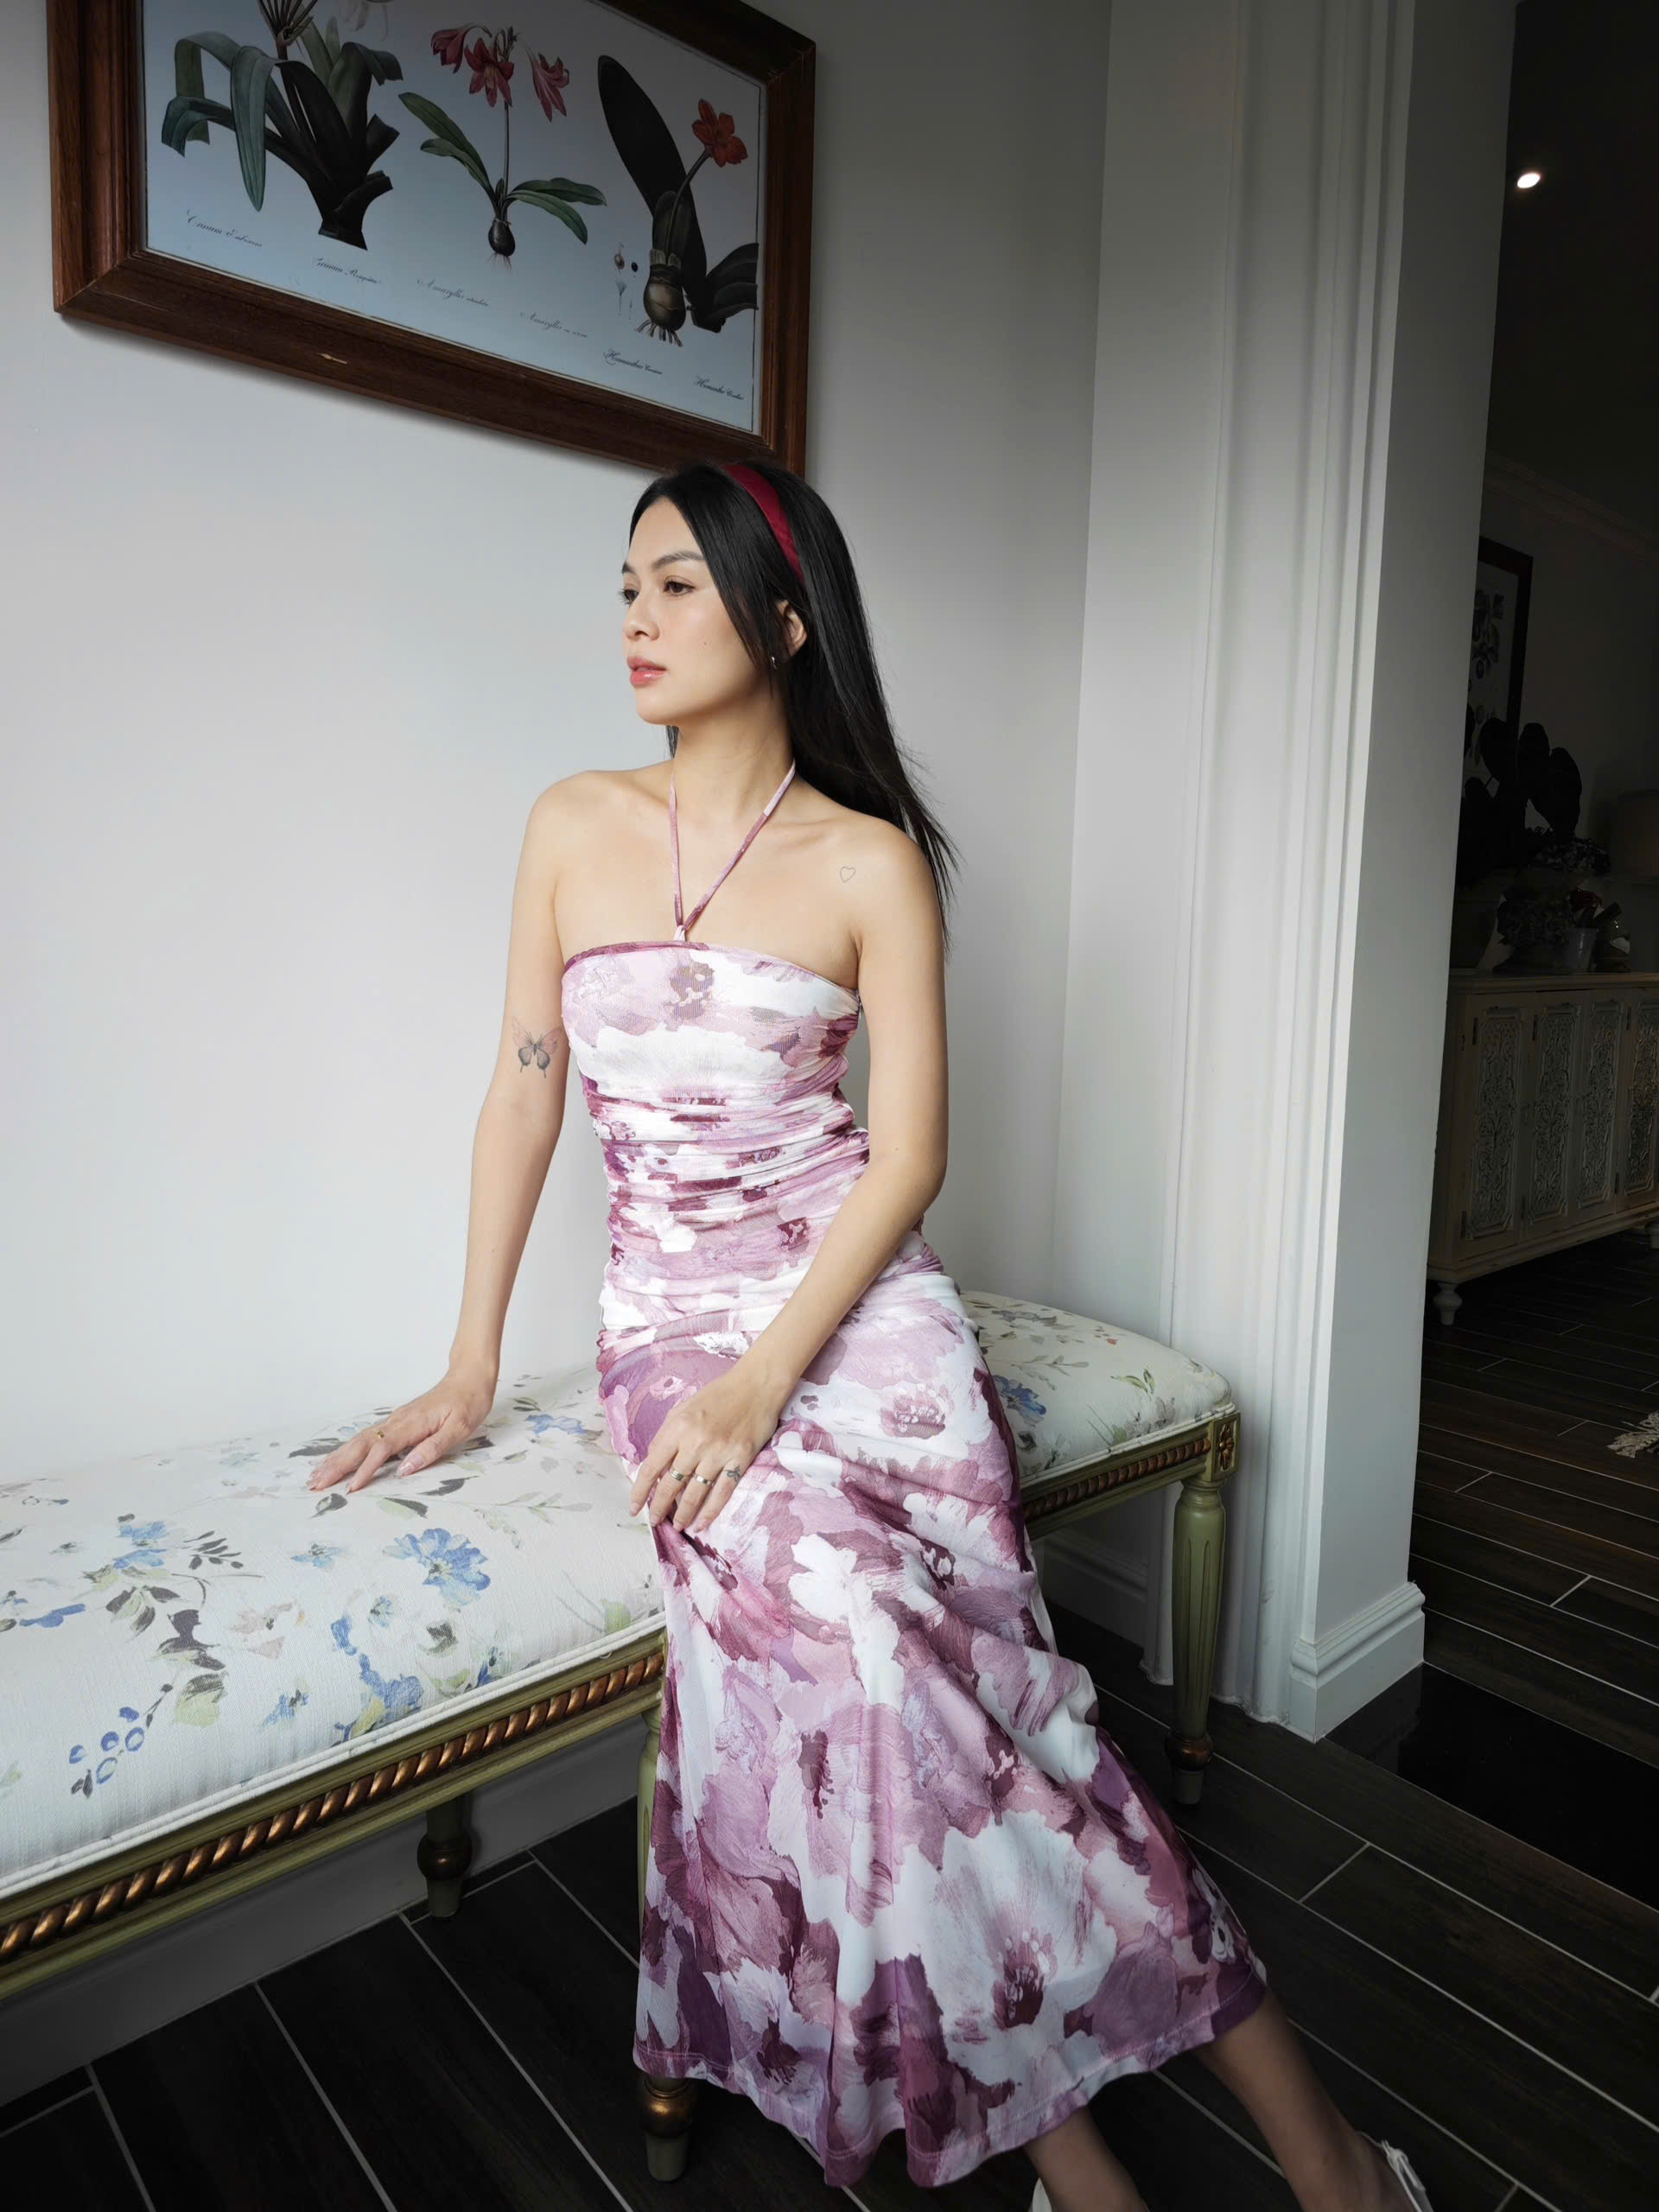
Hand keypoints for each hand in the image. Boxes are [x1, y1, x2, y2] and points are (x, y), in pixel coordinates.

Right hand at [307, 1362, 497, 1495]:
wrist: (468, 1377)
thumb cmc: (468, 1403)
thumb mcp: (458, 1429)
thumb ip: (431, 1449)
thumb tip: (404, 1470)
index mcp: (411, 1424)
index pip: (382, 1450)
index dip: (365, 1470)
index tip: (351, 1488)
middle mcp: (397, 1421)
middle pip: (360, 1444)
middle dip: (337, 1465)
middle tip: (315, 1484)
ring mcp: (394, 1420)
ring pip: (359, 1440)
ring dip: (337, 1458)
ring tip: (317, 1475)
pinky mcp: (395, 1422)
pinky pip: (367, 1437)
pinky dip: (349, 1449)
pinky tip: (339, 1458)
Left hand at [630, 1359, 790, 1533]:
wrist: (756, 1385)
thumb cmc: (718, 1395)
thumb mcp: (683, 1408)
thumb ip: (667, 1436)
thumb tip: (655, 1466)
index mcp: (677, 1427)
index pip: (651, 1467)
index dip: (640, 1491)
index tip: (634, 1507)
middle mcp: (696, 1442)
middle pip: (671, 1484)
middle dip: (659, 1507)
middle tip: (654, 1520)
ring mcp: (719, 1453)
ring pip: (694, 1493)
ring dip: (683, 1514)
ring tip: (677, 1525)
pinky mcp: (740, 1460)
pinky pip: (722, 1492)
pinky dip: (710, 1511)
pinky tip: (701, 1523)